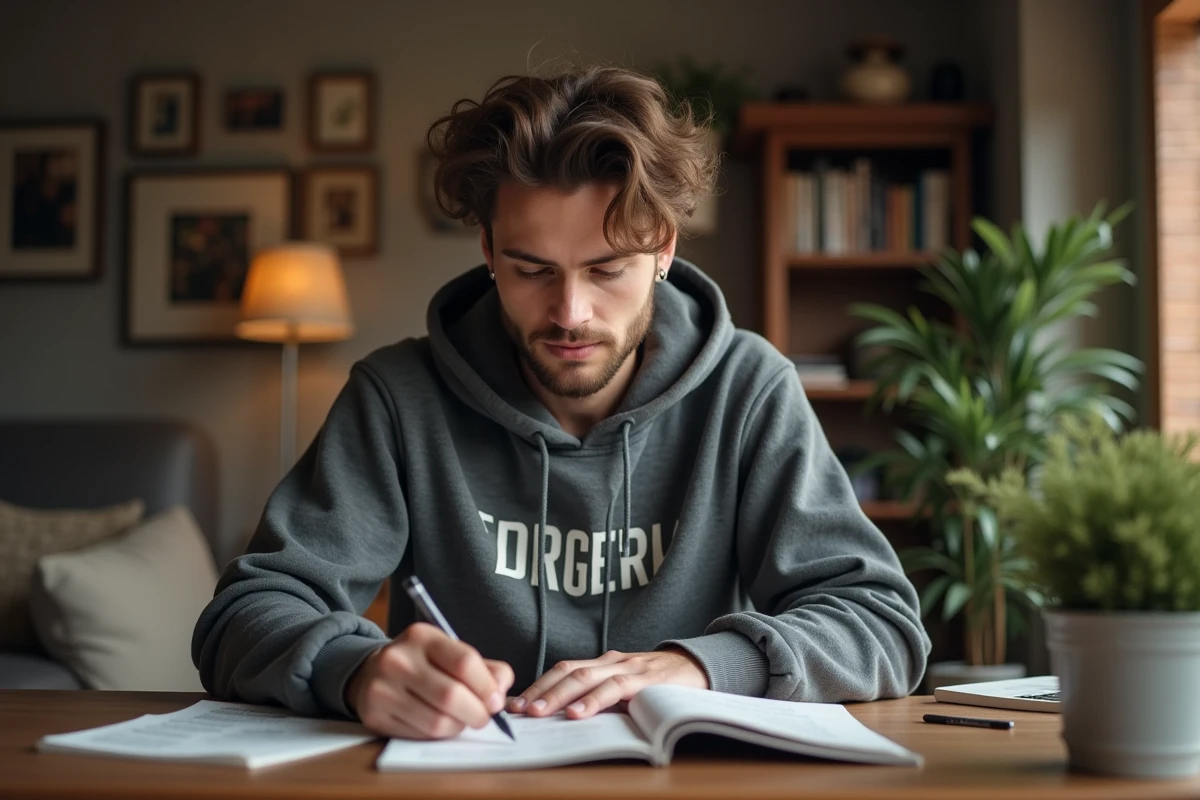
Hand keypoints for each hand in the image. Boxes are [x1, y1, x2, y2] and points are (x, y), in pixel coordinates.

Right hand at [345, 622, 513, 739]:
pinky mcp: (375, 716)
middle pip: (452, 696)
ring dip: (459, 727)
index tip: (496, 701)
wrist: (370, 673)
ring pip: (437, 721)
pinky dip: (439, 735)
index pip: (464, 662)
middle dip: (477, 713)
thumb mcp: (449, 653)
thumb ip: (484, 669)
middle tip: (483, 718)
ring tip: (461, 720)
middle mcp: (398, 659)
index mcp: (422, 636)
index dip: (487, 687)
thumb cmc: (422, 664)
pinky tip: (439, 724)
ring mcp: (382, 688)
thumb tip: (501, 691)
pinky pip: (420, 735)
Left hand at [508, 648, 708, 719]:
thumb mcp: (627, 689)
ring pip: (586, 677)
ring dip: (560, 695)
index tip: (515, 703)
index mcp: (604, 663)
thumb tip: (566, 719)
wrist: (701, 668)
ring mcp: (629, 667)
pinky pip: (616, 687)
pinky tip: (579, 712)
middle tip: (518, 709)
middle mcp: (612, 661)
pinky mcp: (646, 679)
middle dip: (541, 690)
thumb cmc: (661, 684)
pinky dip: (595, 699)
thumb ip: (602, 697)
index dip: (538, 685)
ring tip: (540, 712)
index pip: (563, 670)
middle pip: (568, 671)